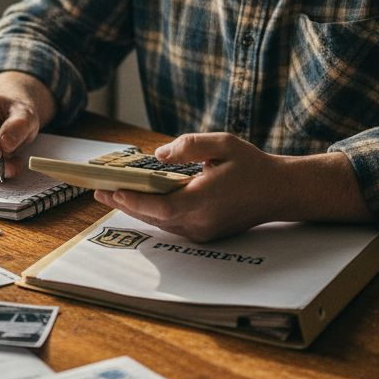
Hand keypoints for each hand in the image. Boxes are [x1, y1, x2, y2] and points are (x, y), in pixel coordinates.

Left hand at [93, 133, 286, 241]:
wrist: (280, 192)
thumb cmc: (252, 165)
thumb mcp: (222, 144)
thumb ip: (188, 146)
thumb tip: (158, 155)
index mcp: (203, 201)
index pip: (159, 206)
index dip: (132, 200)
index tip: (111, 190)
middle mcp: (200, 222)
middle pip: (153, 217)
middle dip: (124, 203)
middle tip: (98, 191)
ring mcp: (203, 232)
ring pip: (160, 222)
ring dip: (136, 209)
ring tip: (112, 194)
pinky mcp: (205, 233)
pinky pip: (171, 224)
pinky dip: (153, 213)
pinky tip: (140, 201)